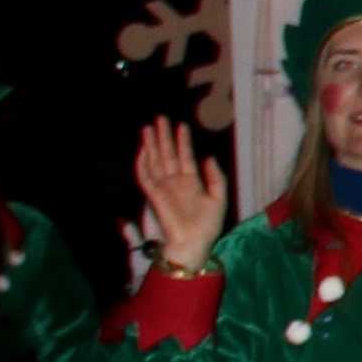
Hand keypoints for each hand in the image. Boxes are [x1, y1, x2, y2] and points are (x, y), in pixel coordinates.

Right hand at [132, 118, 230, 272]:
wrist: (193, 243)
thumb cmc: (208, 225)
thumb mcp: (219, 198)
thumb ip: (216, 177)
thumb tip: (208, 157)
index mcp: (191, 182)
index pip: (185, 156)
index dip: (183, 141)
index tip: (181, 125)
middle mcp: (175, 182)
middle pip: (167, 154)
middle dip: (163, 137)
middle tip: (159, 118)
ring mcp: (163, 188)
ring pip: (155, 161)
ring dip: (151, 145)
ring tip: (148, 128)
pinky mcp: (154, 196)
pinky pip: (145, 177)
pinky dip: (143, 164)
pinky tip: (143, 150)